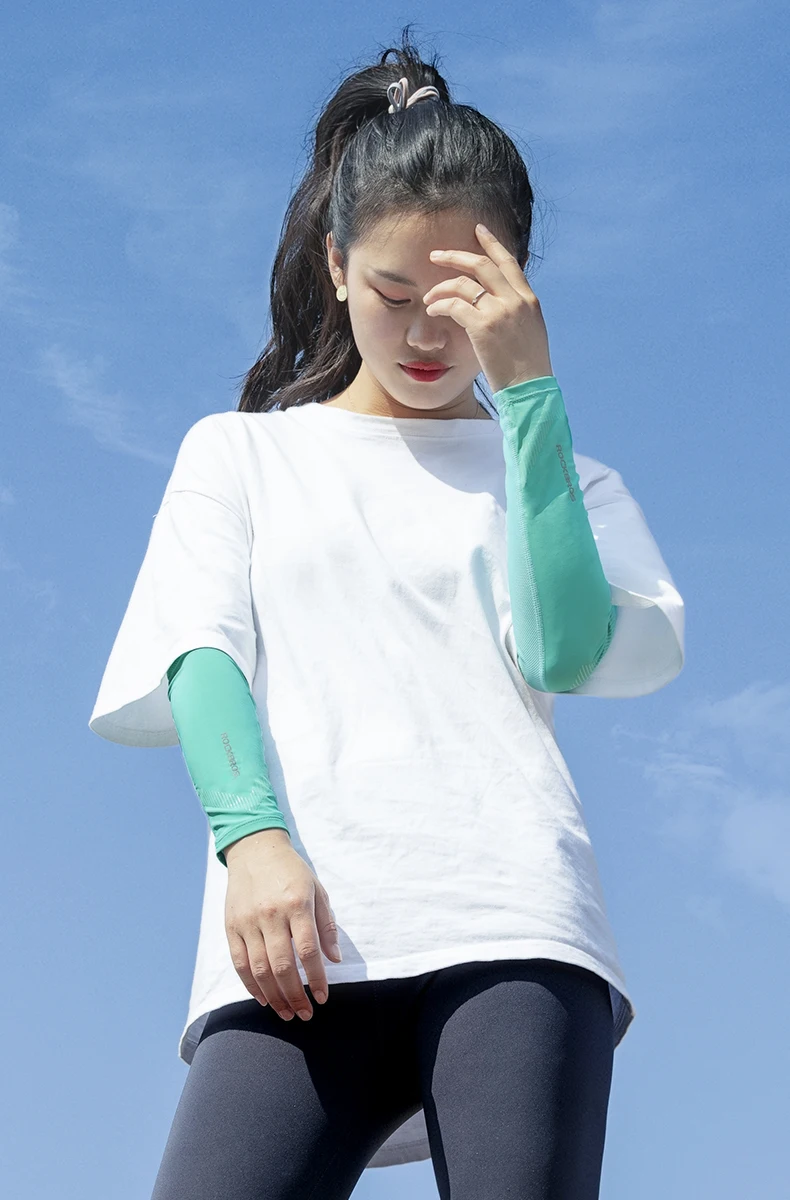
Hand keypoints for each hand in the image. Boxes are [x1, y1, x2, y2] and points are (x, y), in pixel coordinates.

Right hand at [224, 828, 341, 1020]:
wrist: (255, 850)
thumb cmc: (292, 872)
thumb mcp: (317, 890)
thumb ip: (326, 925)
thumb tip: (333, 959)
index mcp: (296, 904)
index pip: (307, 951)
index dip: (317, 979)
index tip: (323, 997)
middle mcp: (270, 914)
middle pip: (282, 966)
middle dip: (295, 996)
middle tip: (305, 1014)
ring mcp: (248, 922)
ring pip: (259, 970)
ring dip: (274, 997)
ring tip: (287, 1012)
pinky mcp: (231, 926)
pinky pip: (240, 963)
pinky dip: (250, 985)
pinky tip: (263, 998)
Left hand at [422, 223, 552, 392]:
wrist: (529, 389)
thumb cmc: (527, 368)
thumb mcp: (529, 332)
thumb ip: (517, 312)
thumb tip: (500, 302)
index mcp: (528, 300)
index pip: (509, 262)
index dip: (492, 243)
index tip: (477, 230)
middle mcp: (516, 300)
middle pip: (482, 265)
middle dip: (455, 256)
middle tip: (435, 255)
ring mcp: (500, 312)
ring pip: (464, 283)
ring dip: (441, 286)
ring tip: (429, 296)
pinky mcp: (483, 326)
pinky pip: (454, 305)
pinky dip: (439, 305)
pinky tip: (432, 310)